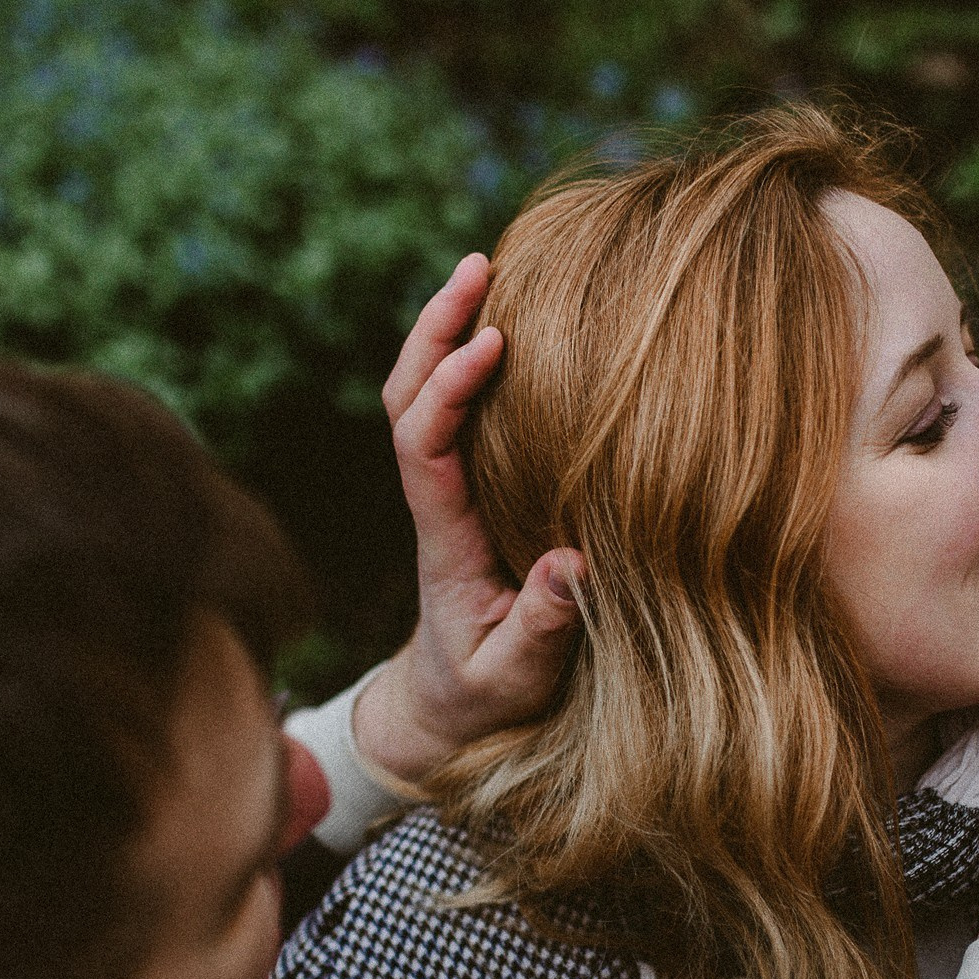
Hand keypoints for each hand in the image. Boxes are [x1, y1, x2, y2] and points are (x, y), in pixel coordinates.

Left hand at [353, 253, 585, 783]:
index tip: (494, 342)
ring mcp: (447, 493)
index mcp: (442, 538)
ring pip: (420, 395)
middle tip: (479, 265)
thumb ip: (542, 629)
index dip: (450, 387)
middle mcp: (435, 503)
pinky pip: (455, 413)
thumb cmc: (485, 698)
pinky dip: (467, 358)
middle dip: (434, 327)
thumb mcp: (516, 678)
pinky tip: (508, 320)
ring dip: (444, 329)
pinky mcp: (469, 492)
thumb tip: (572, 564)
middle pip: (406, 395)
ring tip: (486, 267)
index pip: (424, 444)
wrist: (446, 714)